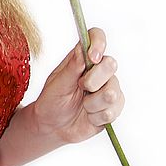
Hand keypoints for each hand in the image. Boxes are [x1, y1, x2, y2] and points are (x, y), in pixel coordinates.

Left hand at [32, 27, 124, 143]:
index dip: (99, 43)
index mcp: (82, 58)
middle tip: (81, 87)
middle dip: (94, 80)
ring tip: (82, 106)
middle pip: (111, 64)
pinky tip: (89, 116)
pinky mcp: (114, 106)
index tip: (93, 57)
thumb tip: (83, 49)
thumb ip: (71, 68)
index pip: (96, 38)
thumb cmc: (51, 101)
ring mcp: (109, 87)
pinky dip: (97, 116)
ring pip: (113, 91)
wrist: (54, 127)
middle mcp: (98, 70)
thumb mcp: (57, 84)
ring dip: (92, 103)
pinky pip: (114, 110)